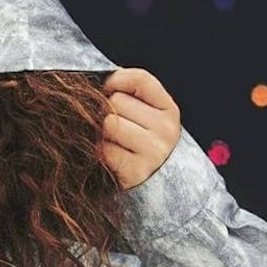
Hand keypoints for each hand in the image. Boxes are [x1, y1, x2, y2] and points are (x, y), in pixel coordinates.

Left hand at [101, 68, 181, 190]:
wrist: (149, 187)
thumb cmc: (136, 143)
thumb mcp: (141, 115)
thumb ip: (127, 93)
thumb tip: (98, 80)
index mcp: (169, 110)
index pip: (140, 79)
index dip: (116, 80)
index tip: (108, 90)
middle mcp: (167, 129)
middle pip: (117, 102)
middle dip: (106, 112)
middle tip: (111, 127)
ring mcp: (154, 151)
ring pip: (110, 123)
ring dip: (102, 133)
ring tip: (110, 141)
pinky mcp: (136, 171)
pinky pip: (104, 149)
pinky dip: (100, 152)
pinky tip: (109, 157)